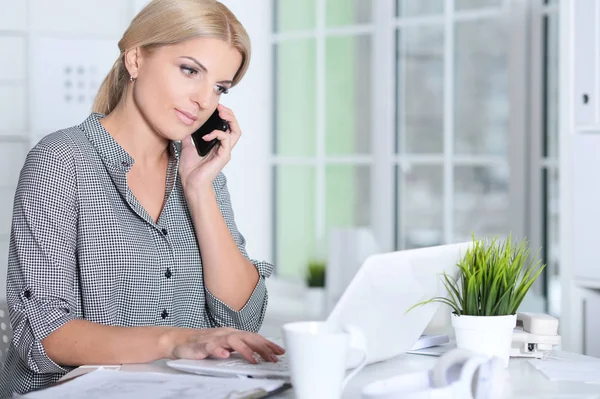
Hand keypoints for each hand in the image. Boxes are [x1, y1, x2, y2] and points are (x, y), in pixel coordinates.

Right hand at [170, 327, 284, 363]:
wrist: (180, 341)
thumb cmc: (204, 343)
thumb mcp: (227, 345)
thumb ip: (241, 348)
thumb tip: (261, 354)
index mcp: (234, 334)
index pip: (255, 337)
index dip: (268, 344)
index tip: (280, 351)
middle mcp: (226, 333)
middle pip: (248, 337)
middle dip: (263, 348)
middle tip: (273, 358)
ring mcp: (214, 338)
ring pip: (233, 340)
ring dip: (245, 350)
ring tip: (255, 359)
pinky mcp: (201, 345)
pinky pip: (211, 347)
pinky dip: (218, 350)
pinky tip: (224, 355)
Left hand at [179, 104, 241, 190]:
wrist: (190, 183)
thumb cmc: (190, 170)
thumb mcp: (187, 147)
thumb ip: (189, 137)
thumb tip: (185, 126)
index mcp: (217, 144)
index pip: (227, 126)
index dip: (224, 115)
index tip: (215, 107)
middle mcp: (224, 147)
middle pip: (235, 127)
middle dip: (229, 114)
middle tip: (220, 107)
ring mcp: (225, 151)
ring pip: (236, 131)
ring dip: (230, 120)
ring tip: (221, 113)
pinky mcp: (224, 156)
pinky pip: (226, 139)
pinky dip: (217, 133)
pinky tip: (206, 136)